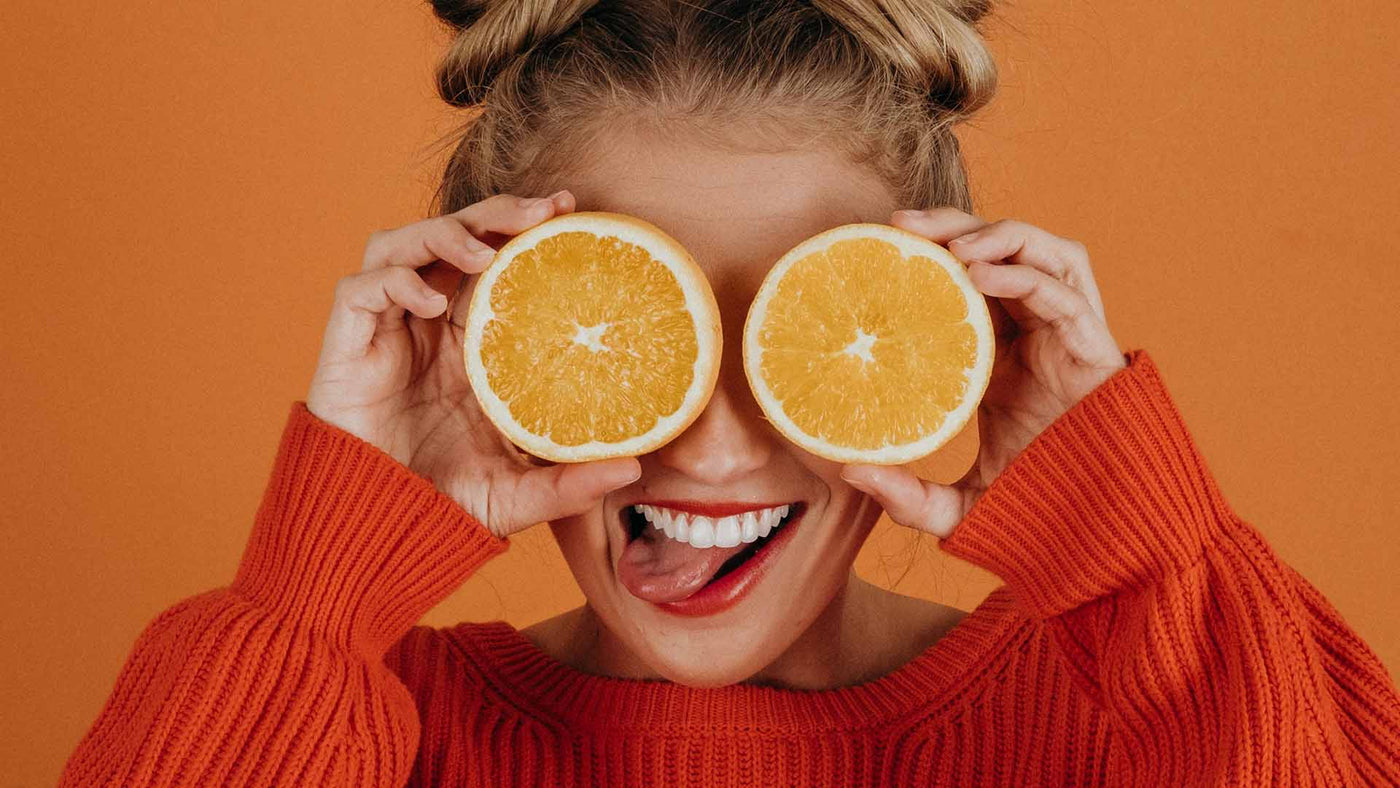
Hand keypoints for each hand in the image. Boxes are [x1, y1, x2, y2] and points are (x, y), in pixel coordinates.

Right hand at [305, 191, 640, 537]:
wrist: (376, 530)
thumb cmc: (443, 504)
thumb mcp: (519, 493)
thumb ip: (571, 482)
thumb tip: (635, 470)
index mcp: (471, 341)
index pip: (496, 260)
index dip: (525, 228)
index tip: (570, 210)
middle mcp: (428, 324)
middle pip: (455, 235)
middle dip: (495, 211)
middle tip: (544, 210)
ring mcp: (386, 330)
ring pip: (402, 243)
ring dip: (444, 234)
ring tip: (486, 253)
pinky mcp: (346, 345)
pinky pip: (361, 289)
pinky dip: (396, 281)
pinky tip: (431, 304)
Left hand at [839, 208, 1126, 536]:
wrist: (1098, 533)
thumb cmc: (1035, 508)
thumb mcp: (957, 505)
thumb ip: (906, 495)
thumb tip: (849, 472)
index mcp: (1002, 353)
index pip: (967, 281)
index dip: (930, 255)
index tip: (880, 246)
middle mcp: (1035, 334)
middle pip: (1001, 250)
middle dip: (954, 225)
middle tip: (901, 224)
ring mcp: (1068, 336)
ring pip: (1041, 252)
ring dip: (997, 234)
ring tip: (949, 245)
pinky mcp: (1095, 348)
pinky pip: (1063, 292)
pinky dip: (1023, 274)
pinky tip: (981, 275)